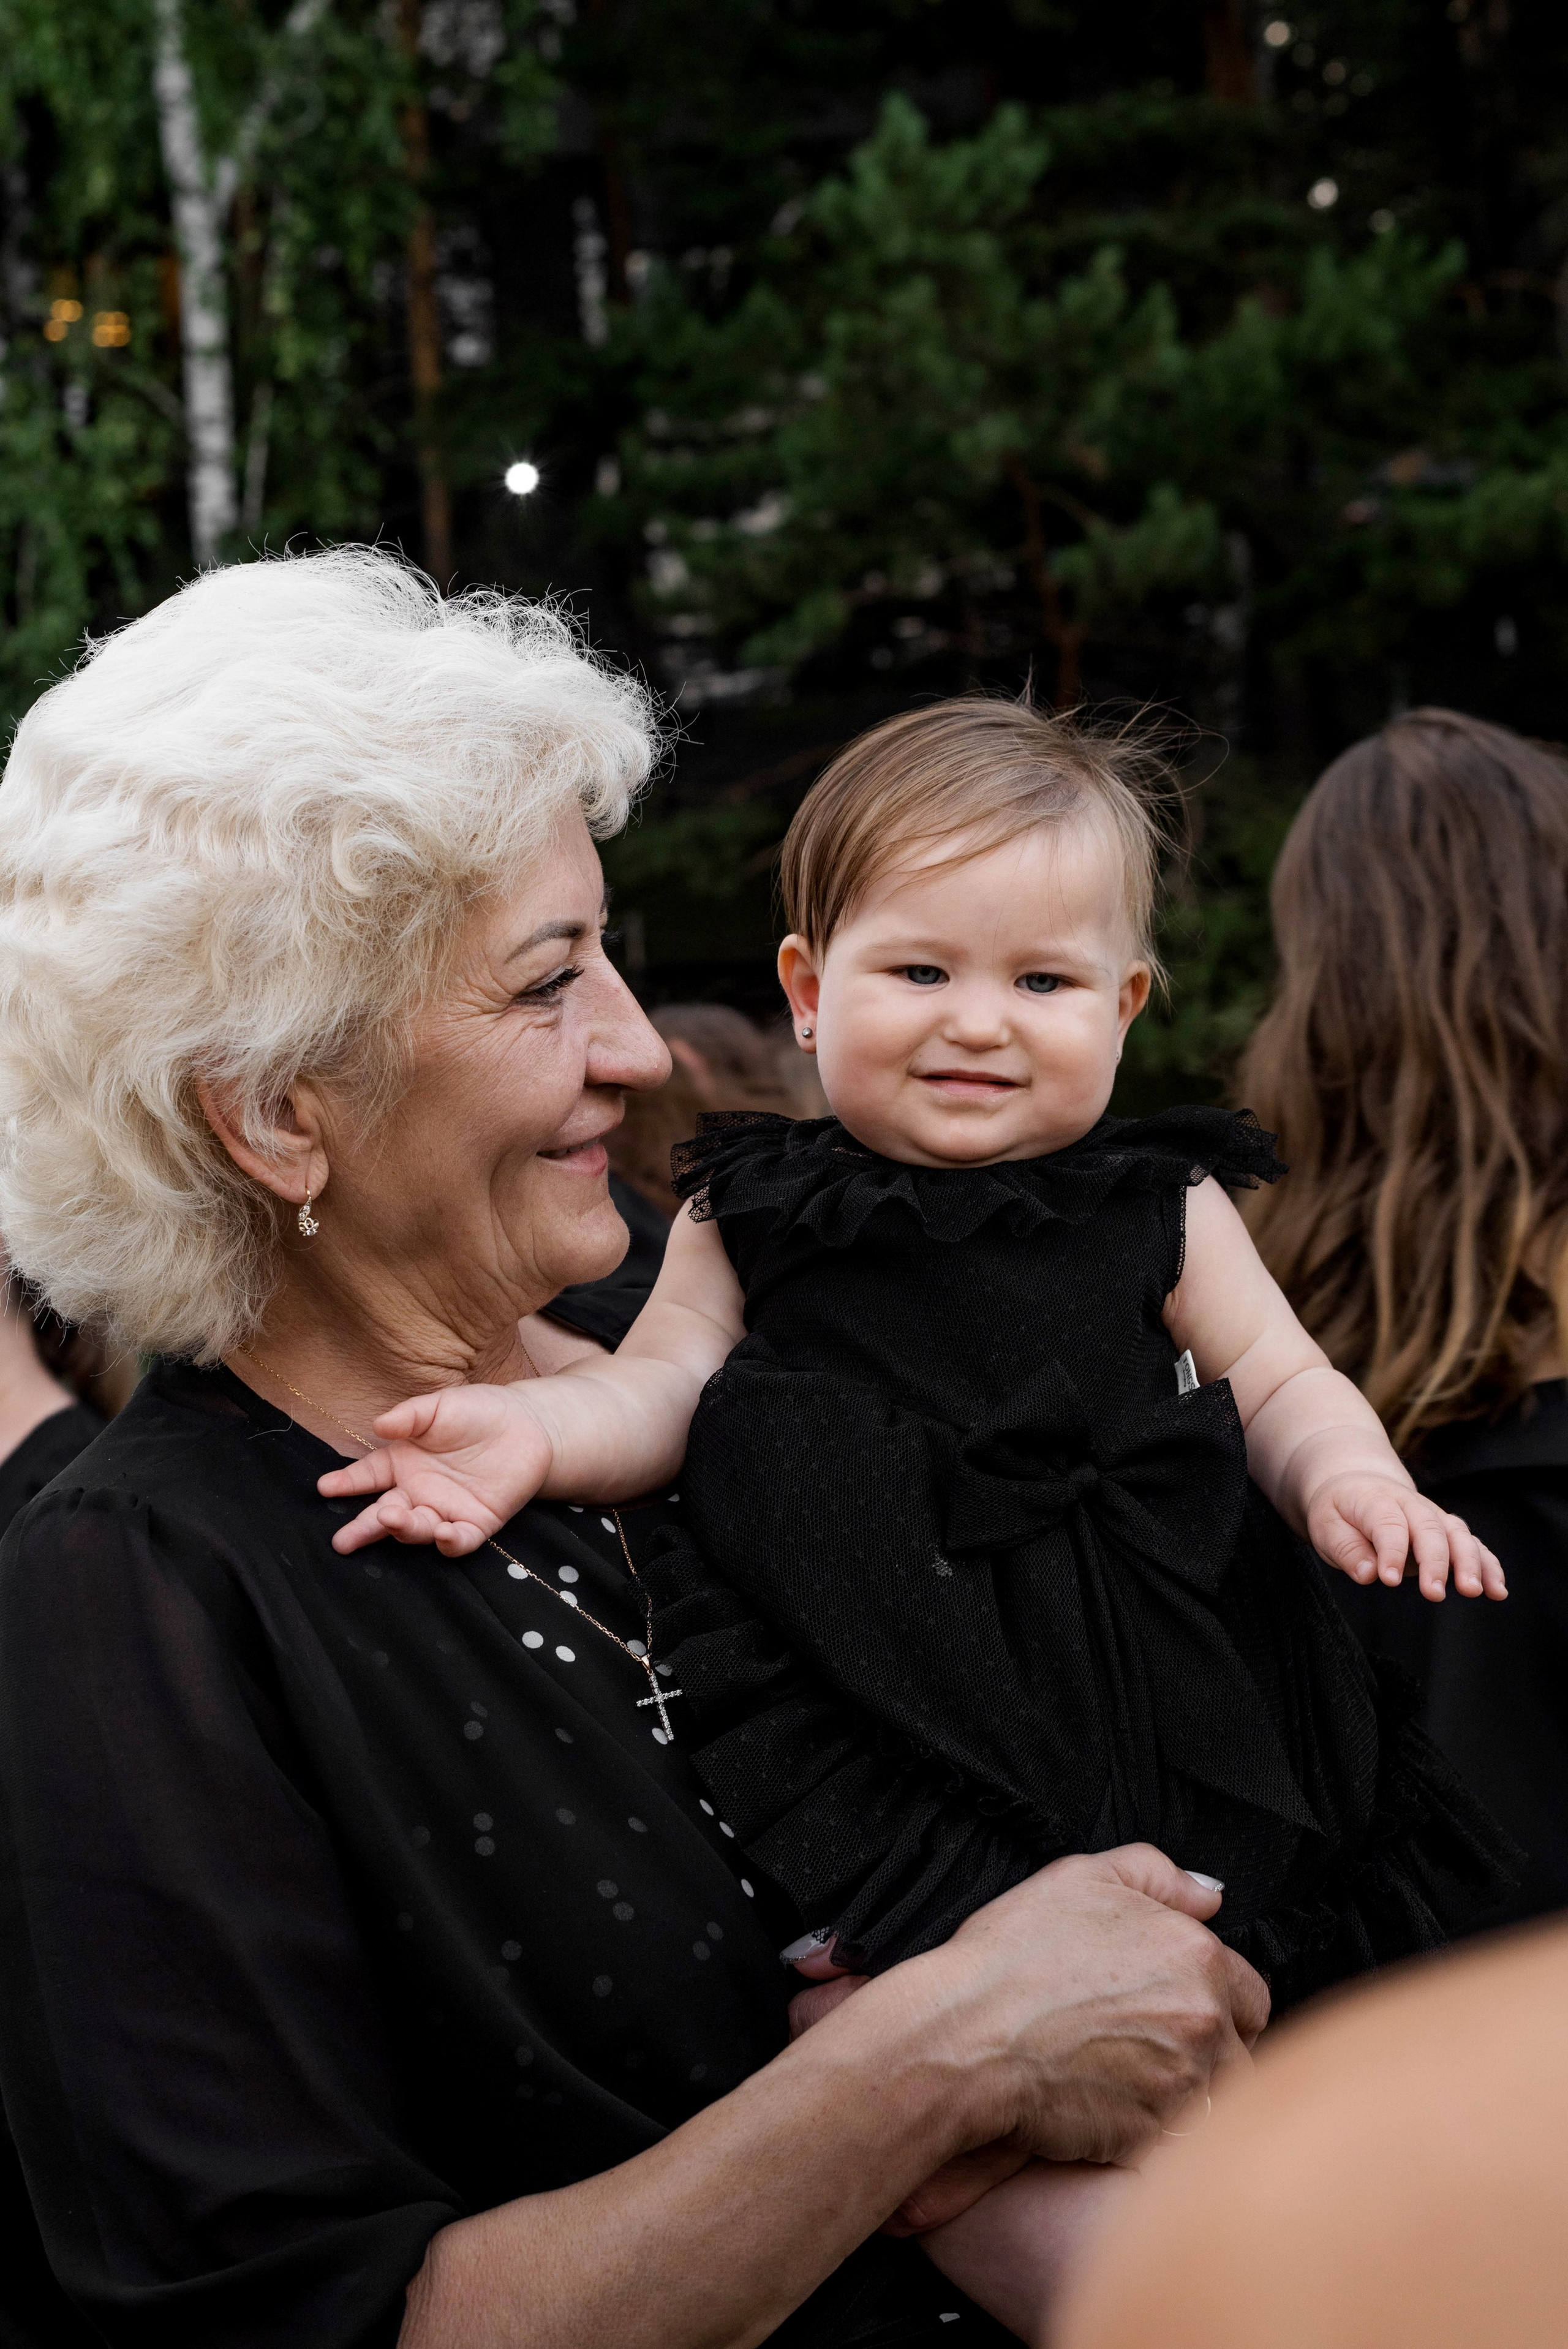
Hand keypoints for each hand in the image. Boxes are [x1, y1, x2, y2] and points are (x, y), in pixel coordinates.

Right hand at [317, 1384, 552, 1555]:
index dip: (347, 1482)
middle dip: (363, 1527)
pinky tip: (442, 1534)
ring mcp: (446, 1510)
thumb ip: (410, 1416)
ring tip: (391, 1519)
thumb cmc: (478, 1412)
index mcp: (404, 1462)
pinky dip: (450, 1541)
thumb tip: (378, 1426)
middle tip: (342, 1541)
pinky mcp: (477, 1523)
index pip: (369, 1475)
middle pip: (385, 1513)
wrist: (528, 1424)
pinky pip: (459, 1540)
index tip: (324, 1487)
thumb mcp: (441, 1406)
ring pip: (417, 1528)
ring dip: (402, 1528)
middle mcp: (419, 1491)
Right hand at [793, 1846, 1266, 2186]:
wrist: (967, 2034)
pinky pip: (1176, 2142)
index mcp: (1196, 1956)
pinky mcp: (1150, 2135)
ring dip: (1186, 2097)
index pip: (1251, 1995)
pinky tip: (1110, 2109)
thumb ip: (1156, 1876)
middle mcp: (1202, 2020)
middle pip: (1240, 2054)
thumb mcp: (1080, 1879)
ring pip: (1216, 2102)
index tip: (1177, 2012)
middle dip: (1208, 2055)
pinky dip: (1152, 2132)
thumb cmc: (1014, 1954)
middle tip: (1150, 2048)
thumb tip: (1210, 1897)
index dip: (1219, 2004)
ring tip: (1129, 2081)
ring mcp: (1180, 2084)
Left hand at [1305, 1471, 1506, 1601]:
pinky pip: (1473, 1545)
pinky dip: (1488, 1566)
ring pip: (1458, 1535)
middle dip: (1435, 1562)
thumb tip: (1367, 1573)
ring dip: (1470, 1563)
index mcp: (1377, 1500)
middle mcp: (1411, 1505)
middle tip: (1435, 1593)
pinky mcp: (1447, 1531)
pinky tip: (1497, 1591)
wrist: (1357, 1485)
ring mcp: (1434, 1517)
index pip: (1389, 1525)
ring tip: (1475, 1591)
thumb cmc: (1340, 1511)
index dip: (1391, 1552)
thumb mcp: (1326, 1525)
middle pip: (1429, 1529)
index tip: (1390, 1579)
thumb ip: (1345, 1548)